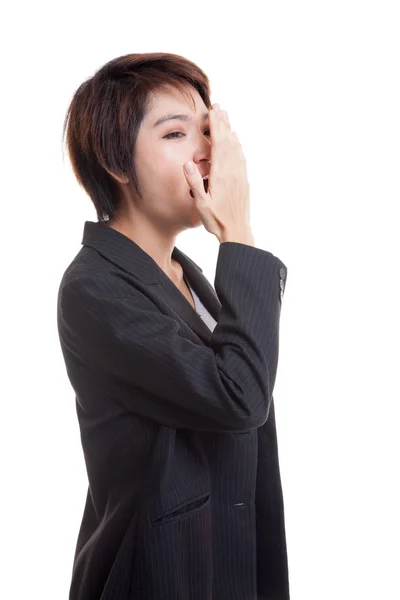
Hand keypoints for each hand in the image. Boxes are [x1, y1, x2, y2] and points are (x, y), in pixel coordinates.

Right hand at [183, 103, 250, 241]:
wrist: (237, 232)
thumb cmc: (216, 220)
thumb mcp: (201, 204)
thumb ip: (194, 183)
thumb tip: (187, 162)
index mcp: (221, 174)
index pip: (219, 144)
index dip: (216, 126)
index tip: (213, 111)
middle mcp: (233, 171)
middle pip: (229, 141)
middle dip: (223, 122)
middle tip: (219, 106)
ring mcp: (240, 175)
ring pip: (236, 147)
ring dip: (230, 131)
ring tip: (226, 118)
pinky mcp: (244, 181)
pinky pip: (241, 157)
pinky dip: (237, 145)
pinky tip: (235, 141)